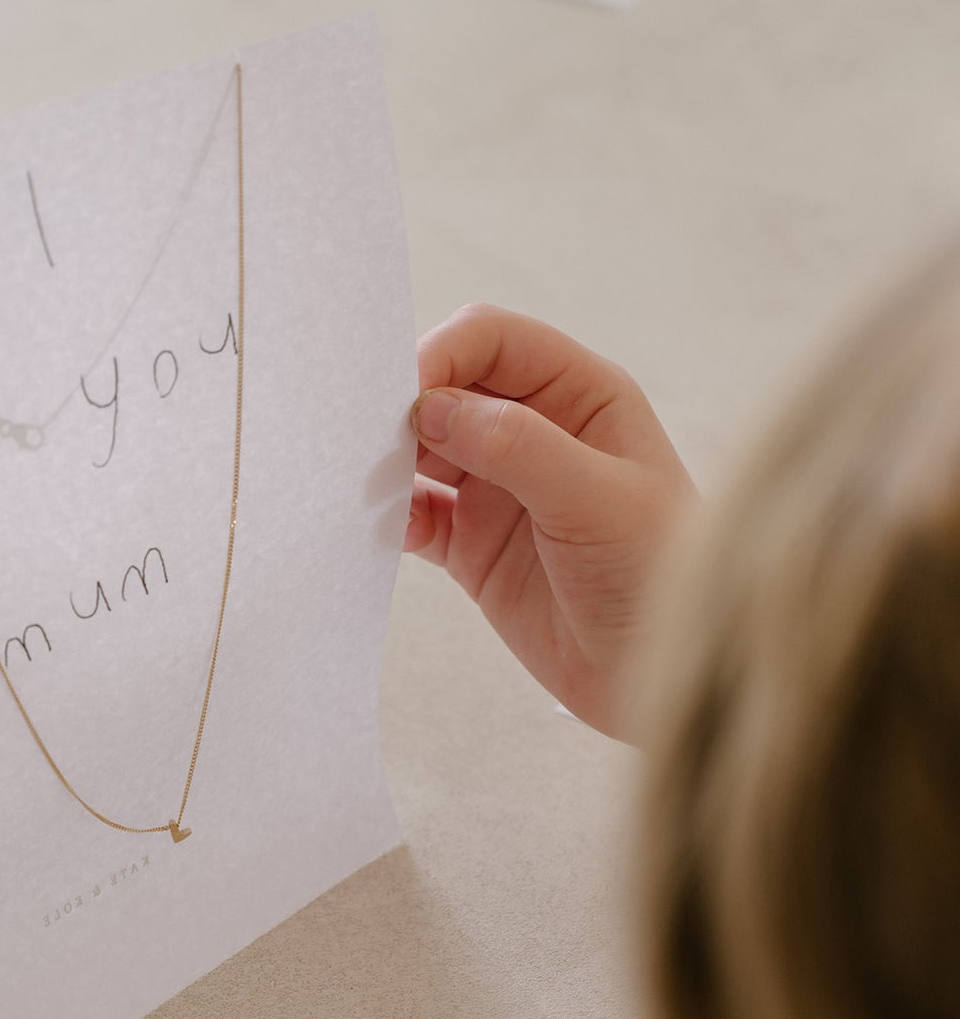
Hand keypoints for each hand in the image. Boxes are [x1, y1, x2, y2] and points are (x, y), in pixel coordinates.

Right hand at [406, 304, 697, 740]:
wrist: (656, 677)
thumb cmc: (658, 577)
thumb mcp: (598, 501)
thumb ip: (517, 446)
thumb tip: (432, 405)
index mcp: (580, 396)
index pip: (494, 341)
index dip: (443, 354)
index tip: (403, 395)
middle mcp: (534, 431)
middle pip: (447, 387)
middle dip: (403, 404)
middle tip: (364, 437)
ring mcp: (498, 489)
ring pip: (423, 449)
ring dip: (388, 458)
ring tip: (361, 479)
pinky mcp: (472, 546)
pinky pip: (415, 514)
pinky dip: (390, 514)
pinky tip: (377, 526)